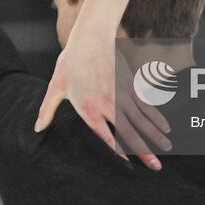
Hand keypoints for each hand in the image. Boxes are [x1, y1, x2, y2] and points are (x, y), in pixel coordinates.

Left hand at [35, 31, 170, 170]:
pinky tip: (165, 127)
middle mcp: (109, 106)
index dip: (119, 153)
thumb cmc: (70, 63)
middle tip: (157, 166)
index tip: (130, 165)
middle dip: (145, 151)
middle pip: (130, 133)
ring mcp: (123, 95)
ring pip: (142, 120)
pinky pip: (147, 104)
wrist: (90, 38)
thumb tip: (37, 128)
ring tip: (166, 148)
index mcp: (89, 110)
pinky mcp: (131, 84)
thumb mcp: (55, 87)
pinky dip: (157, 116)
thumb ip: (47, 110)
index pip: (106, 138)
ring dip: (155, 135)